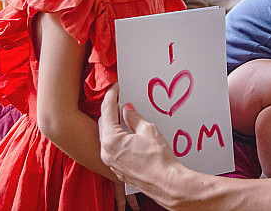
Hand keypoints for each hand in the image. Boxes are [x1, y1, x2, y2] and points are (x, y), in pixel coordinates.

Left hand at [99, 83, 183, 205]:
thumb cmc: (158, 160)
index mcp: (111, 141)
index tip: (115, 88)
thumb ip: (134, 117)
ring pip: (107, 137)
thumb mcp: (148, 130)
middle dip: (110, 110)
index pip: (107, 111)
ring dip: (113, 125)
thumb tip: (128, 110)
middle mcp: (106, 153)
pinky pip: (112, 149)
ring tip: (123, 114)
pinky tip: (126, 133)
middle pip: (104, 124)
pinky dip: (117, 138)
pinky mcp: (118, 169)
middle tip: (119, 99)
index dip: (112, 96)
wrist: (167, 183)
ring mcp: (111, 163)